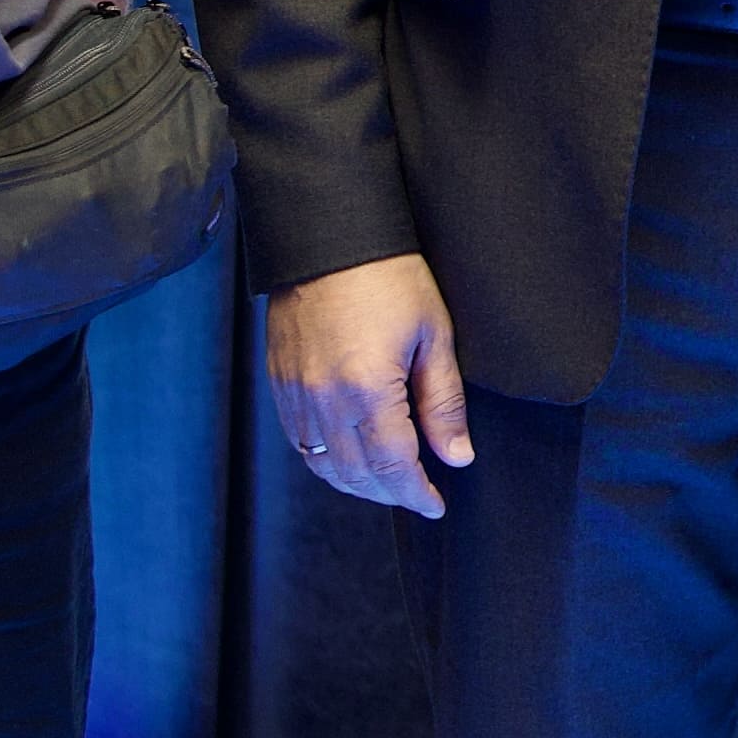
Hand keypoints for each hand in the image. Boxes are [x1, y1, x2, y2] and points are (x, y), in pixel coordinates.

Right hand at [269, 253, 474, 515]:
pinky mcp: (280, 380)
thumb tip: (457, 455)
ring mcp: (296, 392)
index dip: (417, 492)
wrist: (329, 233)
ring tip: (387, 482)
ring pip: (323, 465)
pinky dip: (324, 461)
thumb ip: (443, 402)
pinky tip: (347, 457)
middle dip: (390, 494)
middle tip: (418, 495)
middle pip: (357, 474)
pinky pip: (299, 440)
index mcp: (367, 391)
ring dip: (356, 483)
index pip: (394, 467)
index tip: (436, 503)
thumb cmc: (388, 275)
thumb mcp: (433, 334)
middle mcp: (324, 401)